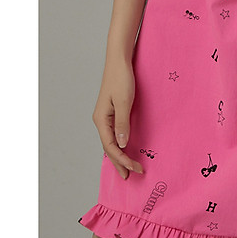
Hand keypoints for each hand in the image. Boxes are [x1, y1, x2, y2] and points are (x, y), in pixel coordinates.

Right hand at [92, 55, 144, 179]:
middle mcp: (100, 120)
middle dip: (118, 163)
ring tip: (125, 169)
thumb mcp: (124, 101)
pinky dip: (118, 145)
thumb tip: (122, 145)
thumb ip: (122, 124)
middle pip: (108, 147)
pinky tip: (123, 149)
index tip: (135, 168)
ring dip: (118, 156)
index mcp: (101, 119)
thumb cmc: (121, 78)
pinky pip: (113, 134)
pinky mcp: (111, 111)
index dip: (123, 160)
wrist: (119, 60)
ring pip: (110, 142)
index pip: (111, 147)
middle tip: (129, 177)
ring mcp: (105, 116)